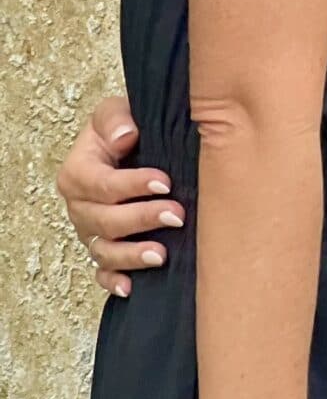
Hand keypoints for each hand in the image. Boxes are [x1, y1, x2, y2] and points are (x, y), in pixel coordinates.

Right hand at [58, 97, 183, 297]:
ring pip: (104, 251)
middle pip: (104, 221)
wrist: (136, 146)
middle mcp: (80, 207)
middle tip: (177, 214)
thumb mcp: (116, 112)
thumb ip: (116, 118)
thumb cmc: (126, 129)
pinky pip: (102, 273)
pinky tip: (132, 287)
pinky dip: (114, 281)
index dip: (132, 185)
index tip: (165, 182)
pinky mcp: (104, 250)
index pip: (101, 184)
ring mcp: (91, 232)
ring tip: (162, 255)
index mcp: (78, 173)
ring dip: (132, 256)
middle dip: (141, 219)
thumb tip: (125, 135)